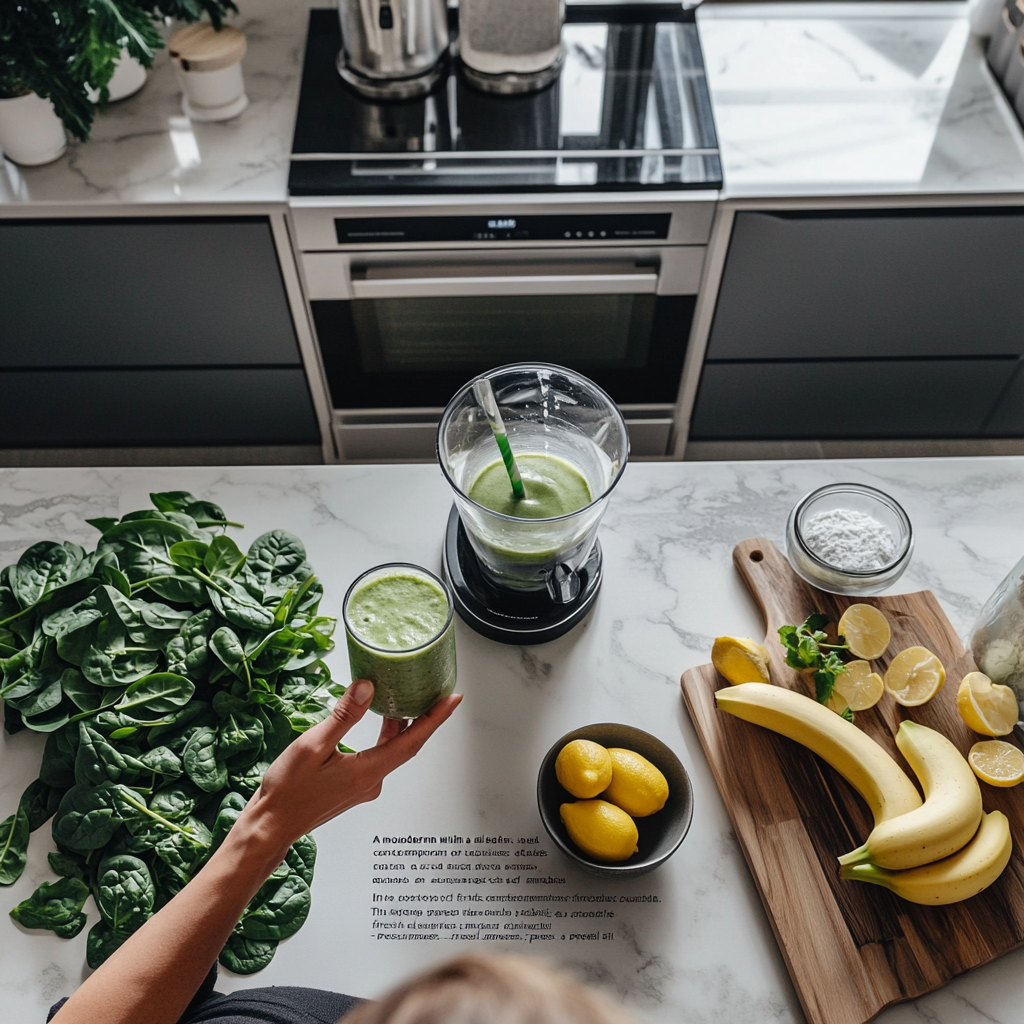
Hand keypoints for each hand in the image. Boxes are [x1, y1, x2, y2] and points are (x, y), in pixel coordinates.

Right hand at [240, 680, 461, 851]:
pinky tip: (377, 719)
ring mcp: (364, 786)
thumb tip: (367, 688)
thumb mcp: (314, 745)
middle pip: (407, 743)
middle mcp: (372, 781)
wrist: (270, 825)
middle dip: (423, 716)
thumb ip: (344, 716)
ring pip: (392, 749)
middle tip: (436, 690)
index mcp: (368, 772)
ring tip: (406, 696)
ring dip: (400, 724)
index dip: (436, 718)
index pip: (413, 740)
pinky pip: (378, 756)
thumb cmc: (288, 791)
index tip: (454, 699)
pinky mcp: (353, 786)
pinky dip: (384, 735)